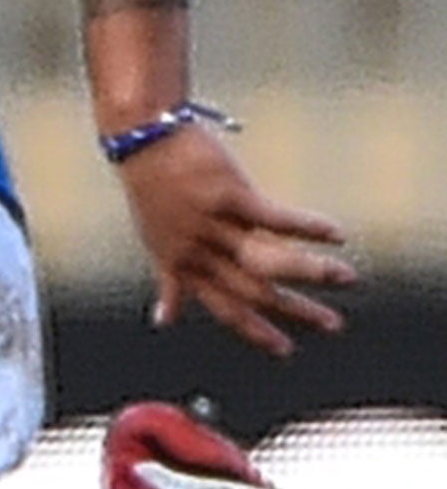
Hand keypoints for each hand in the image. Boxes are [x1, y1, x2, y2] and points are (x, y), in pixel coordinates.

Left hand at [116, 124, 356, 355]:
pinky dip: (308, 227)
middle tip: (334, 326)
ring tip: (348, 277)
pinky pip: (274, 217)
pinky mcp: (227, 192)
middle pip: (254, 290)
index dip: (256, 331)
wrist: (139, 136)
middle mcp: (199, 249)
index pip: (225, 307)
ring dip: (312, 271)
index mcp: (183, 264)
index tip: (286, 351)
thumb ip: (169, 281)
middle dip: (296, 311)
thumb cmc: (151, 187)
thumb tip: (163, 321)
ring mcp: (212, 222)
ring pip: (268, 259)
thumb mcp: (154, 242)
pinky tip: (337, 234)